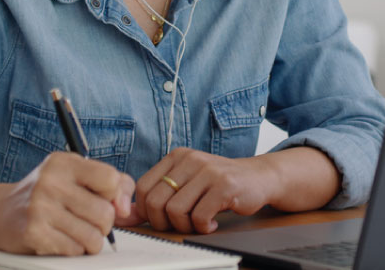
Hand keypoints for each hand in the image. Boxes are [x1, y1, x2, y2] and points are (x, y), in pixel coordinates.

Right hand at [0, 152, 133, 254]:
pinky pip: (75, 250)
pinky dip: (73, 249)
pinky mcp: (34, 233)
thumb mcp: (75, 175)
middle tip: (86, 220)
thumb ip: (112, 183)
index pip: (111, 179)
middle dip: (103, 224)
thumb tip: (125, 207)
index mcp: (63, 163)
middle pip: (105, 214)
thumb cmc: (46, 193)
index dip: (114, 195)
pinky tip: (60, 238)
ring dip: (89, 240)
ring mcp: (40, 208)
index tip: (104, 200)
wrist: (0, 212)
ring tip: (75, 231)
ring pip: (93, 237)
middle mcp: (50, 182)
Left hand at [129, 148, 276, 233]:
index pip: (143, 187)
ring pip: (175, 210)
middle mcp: (189, 159)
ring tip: (197, 223)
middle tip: (180, 224)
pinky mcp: (224, 185)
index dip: (146, 211)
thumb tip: (125, 215)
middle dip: (163, 222)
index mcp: (176, 156)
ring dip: (185, 226)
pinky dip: (202, 227)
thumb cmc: (219, 184)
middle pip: (155, 201)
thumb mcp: (187, 183)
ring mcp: (207, 171)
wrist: (259, 177)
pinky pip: (199, 216)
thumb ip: (159, 196)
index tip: (161, 220)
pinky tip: (211, 223)